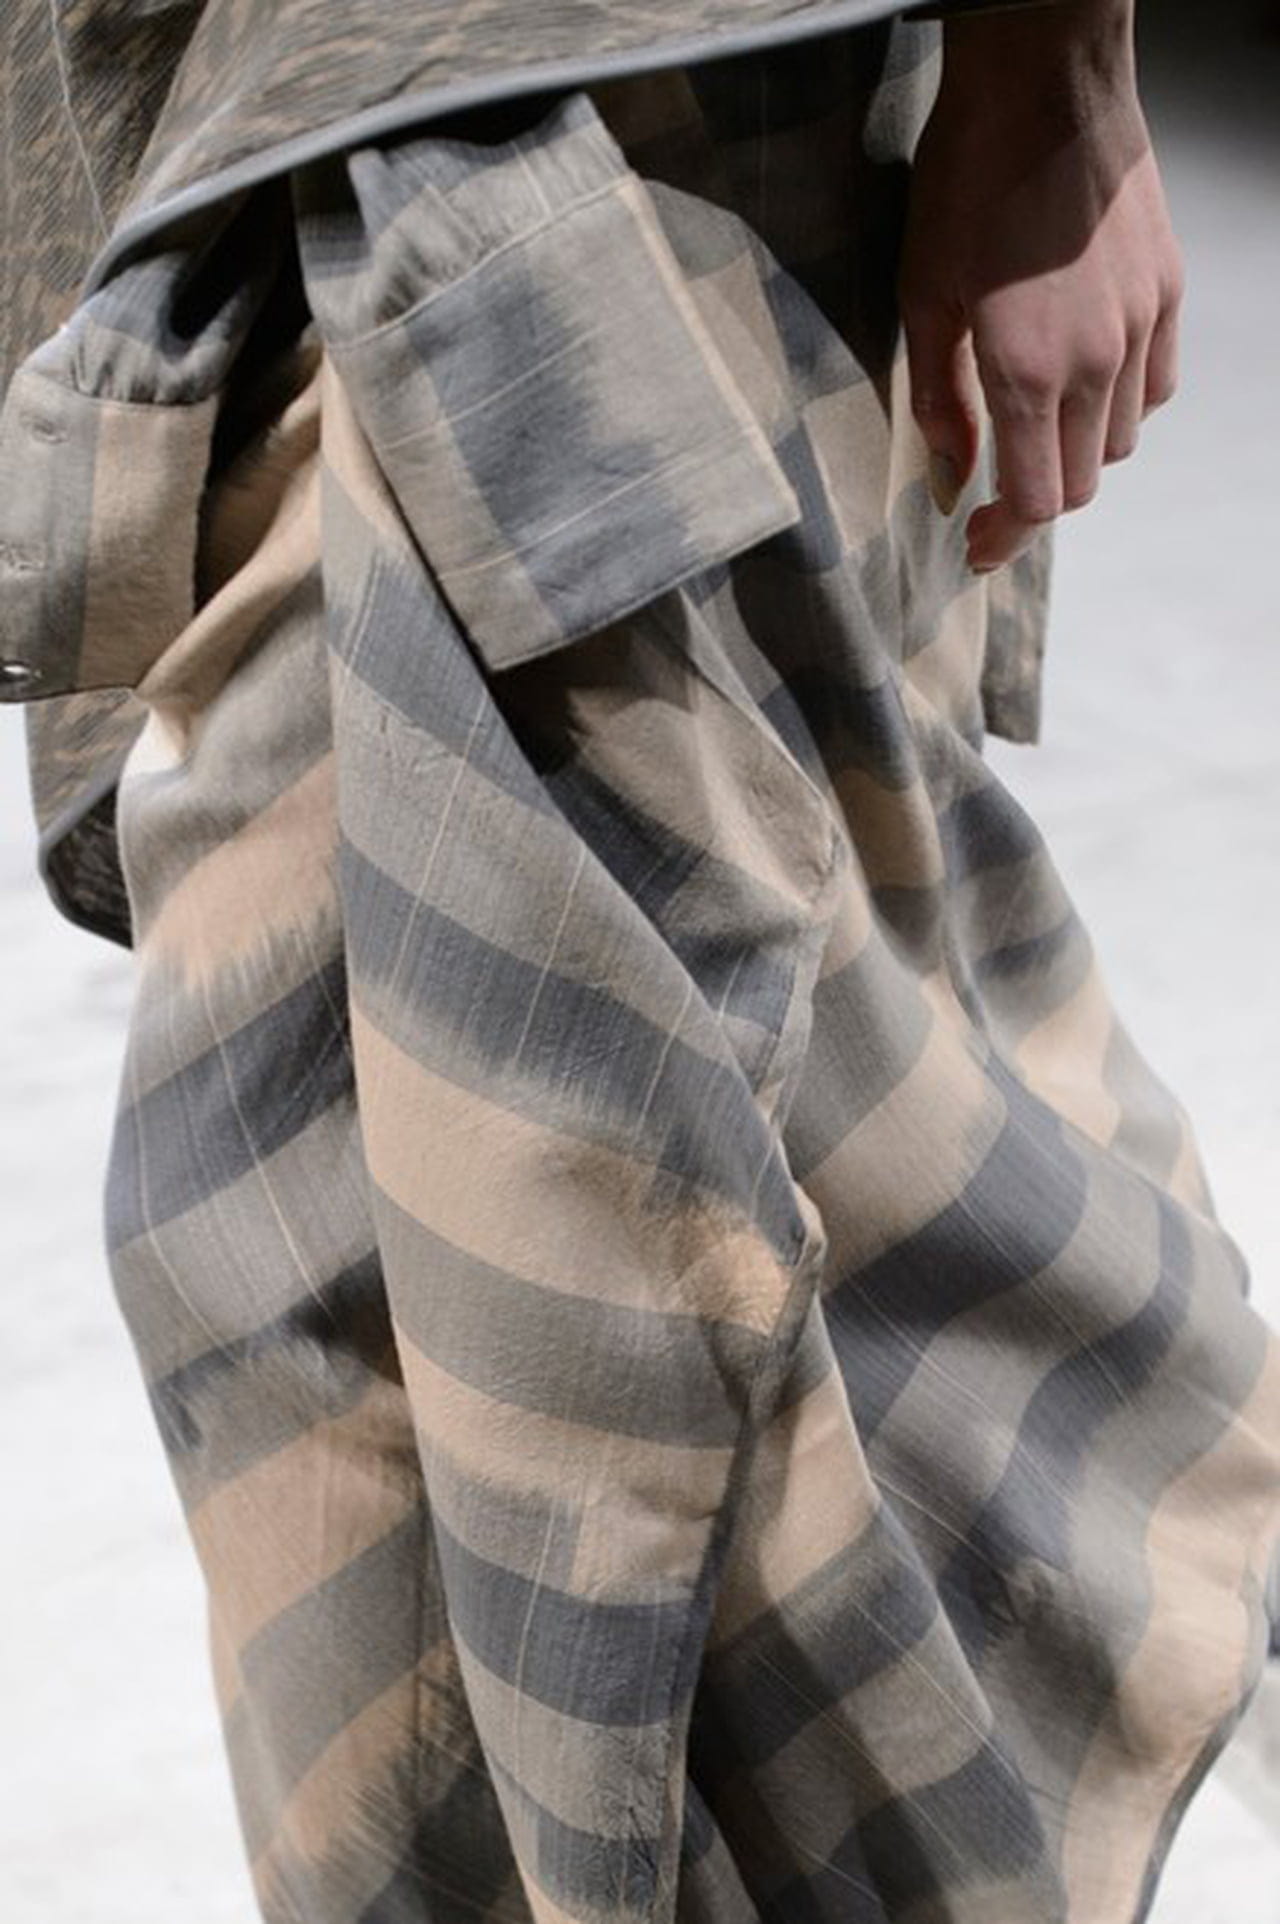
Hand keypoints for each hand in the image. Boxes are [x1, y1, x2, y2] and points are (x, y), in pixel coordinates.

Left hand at [897, 0, 1184, 571]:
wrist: (1045, 83)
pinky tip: (1081, 385)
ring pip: (1119, 441)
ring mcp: (1142, 326)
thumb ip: (939, 402)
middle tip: (991, 499)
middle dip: (1033, 501)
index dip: (1005, 538)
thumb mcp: (923, 296)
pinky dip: (1118, 407)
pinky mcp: (1168, 292)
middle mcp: (1098, 360)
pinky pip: (1155, 387)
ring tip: (1032, 430)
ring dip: (1074, 453)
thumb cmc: (968, 182)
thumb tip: (948, 480)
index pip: (1036, 501)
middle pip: (1080, 483)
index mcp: (1028, 371)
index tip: (977, 547)